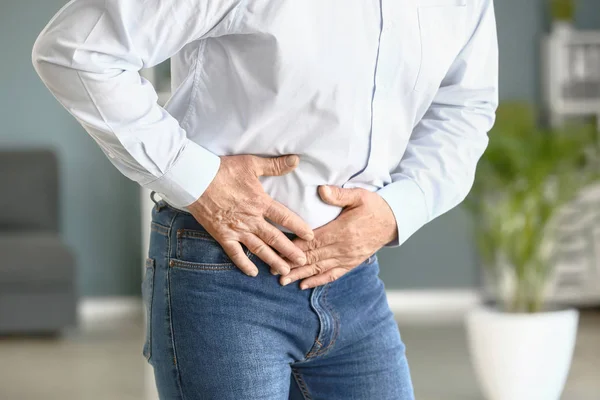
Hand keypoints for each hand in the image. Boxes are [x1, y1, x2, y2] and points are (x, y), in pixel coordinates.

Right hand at [187, 154, 313, 276]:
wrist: (195, 180)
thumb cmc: (223, 170)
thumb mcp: (251, 164)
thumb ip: (275, 165)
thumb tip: (296, 159)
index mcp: (260, 202)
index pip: (285, 218)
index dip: (299, 227)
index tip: (310, 236)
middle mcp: (251, 219)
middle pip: (275, 238)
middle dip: (290, 251)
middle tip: (303, 261)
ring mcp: (237, 230)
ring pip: (259, 249)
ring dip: (273, 261)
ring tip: (284, 271)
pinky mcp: (222, 235)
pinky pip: (235, 254)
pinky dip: (244, 264)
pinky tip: (253, 272)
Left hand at [276, 185, 396, 288]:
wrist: (394, 221)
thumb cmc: (375, 206)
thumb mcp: (359, 195)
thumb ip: (339, 194)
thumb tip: (321, 189)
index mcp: (342, 230)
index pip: (313, 240)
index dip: (295, 247)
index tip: (279, 251)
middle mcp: (343, 247)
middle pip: (313, 257)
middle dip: (292, 264)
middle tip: (274, 270)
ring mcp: (347, 257)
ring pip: (320, 268)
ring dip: (301, 275)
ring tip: (283, 280)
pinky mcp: (351, 263)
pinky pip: (333, 275)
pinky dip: (318, 281)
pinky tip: (304, 285)